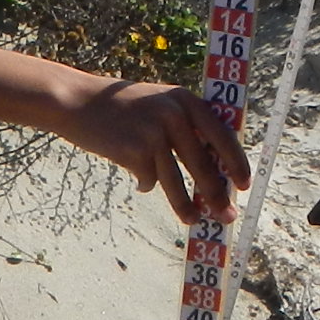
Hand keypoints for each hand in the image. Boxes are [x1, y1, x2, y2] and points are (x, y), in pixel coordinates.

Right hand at [61, 80, 249, 225]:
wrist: (77, 101)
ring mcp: (154, 133)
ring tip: (192, 220)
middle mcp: (174, 115)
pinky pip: (148, 179)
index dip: (236, 163)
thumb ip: (184, 124)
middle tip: (225, 215)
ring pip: (176, 180)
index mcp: (186, 100)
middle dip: (216, 195)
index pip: (222, 135)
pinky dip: (145, 183)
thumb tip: (212, 167)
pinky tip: (137, 176)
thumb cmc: (121, 107)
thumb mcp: (159, 102)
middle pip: (203, 164)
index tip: (243, 185)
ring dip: (185, 205)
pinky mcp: (134, 151)